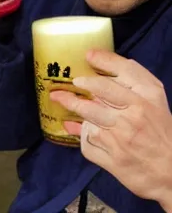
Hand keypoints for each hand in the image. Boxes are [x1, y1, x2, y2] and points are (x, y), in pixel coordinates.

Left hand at [50, 50, 171, 209]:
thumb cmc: (160, 130)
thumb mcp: (153, 99)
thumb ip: (130, 76)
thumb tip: (95, 57)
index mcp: (145, 101)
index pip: (118, 78)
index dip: (100, 65)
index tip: (86, 58)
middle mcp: (133, 118)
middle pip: (97, 98)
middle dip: (75, 90)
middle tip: (60, 87)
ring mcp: (121, 141)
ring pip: (88, 121)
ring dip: (72, 109)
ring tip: (59, 99)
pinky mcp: (113, 161)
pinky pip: (87, 145)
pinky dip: (82, 138)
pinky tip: (81, 132)